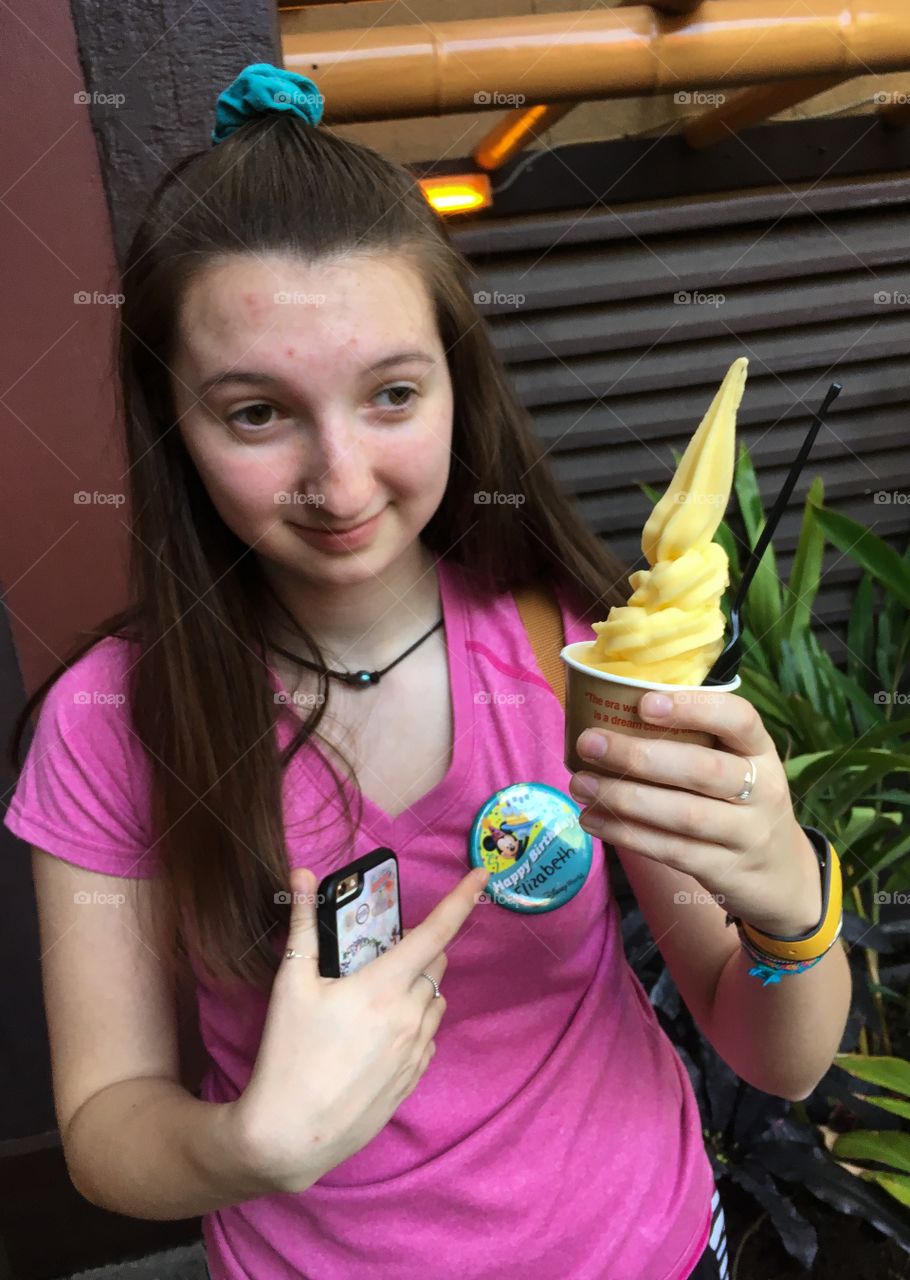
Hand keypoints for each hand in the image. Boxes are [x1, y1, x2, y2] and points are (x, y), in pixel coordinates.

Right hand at [230, 863, 488, 1194]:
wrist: (290, 1134)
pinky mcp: (413, 1080)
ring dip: (419, 987)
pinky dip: (415, 1023)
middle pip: (436, 965)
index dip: (462, 899)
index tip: (481, 876)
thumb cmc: (288, 1055)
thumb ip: (303, 924)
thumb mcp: (291, 984)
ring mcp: (416, 1051)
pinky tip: (380, 1034)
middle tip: (380, 955)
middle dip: (420, 950)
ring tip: (376, 998)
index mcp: (384, 986)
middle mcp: (410, 1015)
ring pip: (435, 1001)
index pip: (436, 932)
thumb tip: (302, 873)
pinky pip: (428, 1037)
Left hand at [568, 690, 822, 936]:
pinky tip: (593, 819)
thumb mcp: (737, 766)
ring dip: (624, 798)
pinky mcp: (725, 870)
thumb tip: (611, 712)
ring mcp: (747, 834)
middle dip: (639, 756)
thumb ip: (695, 741)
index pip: (739, 719)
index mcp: (761, 751)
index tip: (644, 702)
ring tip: (580, 784)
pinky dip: (627, 834)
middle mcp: (761, 790)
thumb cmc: (740, 803)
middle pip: (702, 770)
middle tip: (589, 743)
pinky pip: (671, 850)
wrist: (783, 876)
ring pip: (683, 815)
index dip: (694, 708)